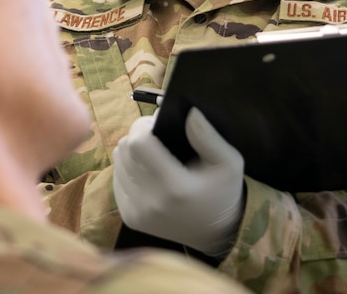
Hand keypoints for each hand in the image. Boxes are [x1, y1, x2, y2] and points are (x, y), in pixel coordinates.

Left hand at [112, 107, 245, 257]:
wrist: (214, 234)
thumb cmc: (222, 193)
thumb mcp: (229, 162)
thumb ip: (208, 136)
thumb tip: (189, 112)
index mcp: (174, 188)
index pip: (138, 143)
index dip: (145, 125)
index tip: (159, 123)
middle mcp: (150, 202)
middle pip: (125, 149)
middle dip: (139, 136)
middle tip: (159, 138)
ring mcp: (136, 212)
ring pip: (118, 161)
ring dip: (132, 152)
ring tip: (155, 155)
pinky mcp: (129, 217)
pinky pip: (117, 178)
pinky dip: (129, 169)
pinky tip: (149, 173)